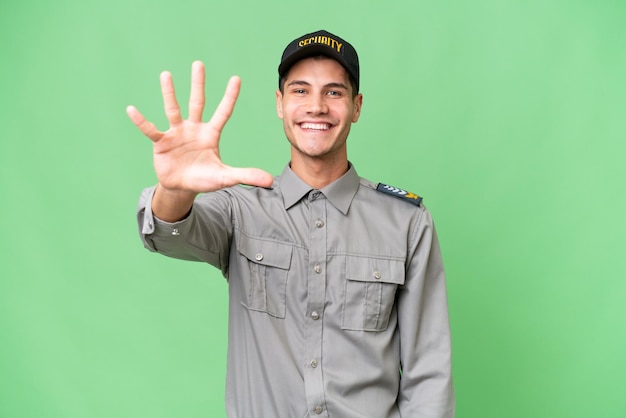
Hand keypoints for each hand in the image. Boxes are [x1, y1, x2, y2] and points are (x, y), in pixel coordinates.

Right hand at [127, 61, 273, 193]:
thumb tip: (270, 181)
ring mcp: (177, 133)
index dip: (229, 97)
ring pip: (173, 109)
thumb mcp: (225, 178)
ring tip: (166, 74)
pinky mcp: (161, 142)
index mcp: (210, 134)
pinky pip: (150, 129)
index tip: (236, 78)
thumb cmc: (204, 179)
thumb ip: (246, 175)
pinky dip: (142, 121)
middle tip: (199, 63)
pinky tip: (132, 110)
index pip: (223, 112)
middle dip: (199, 84)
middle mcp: (194, 129)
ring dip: (169, 93)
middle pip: (197, 102)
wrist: (181, 187)